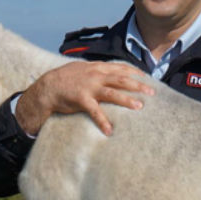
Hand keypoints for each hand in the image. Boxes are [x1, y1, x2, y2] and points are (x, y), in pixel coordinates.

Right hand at [15, 61, 154, 135]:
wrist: (47, 87)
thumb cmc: (64, 78)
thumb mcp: (81, 68)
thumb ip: (95, 70)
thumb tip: (107, 71)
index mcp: (97, 68)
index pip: (119, 68)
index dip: (134, 72)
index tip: (146, 76)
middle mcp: (96, 76)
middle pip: (121, 79)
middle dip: (138, 85)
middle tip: (152, 92)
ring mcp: (89, 87)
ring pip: (113, 93)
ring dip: (127, 100)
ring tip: (139, 107)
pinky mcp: (82, 99)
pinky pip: (95, 112)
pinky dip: (103, 121)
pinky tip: (109, 131)